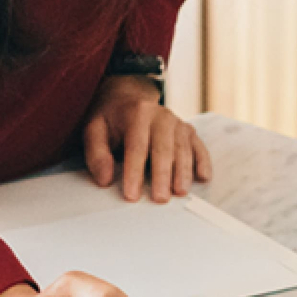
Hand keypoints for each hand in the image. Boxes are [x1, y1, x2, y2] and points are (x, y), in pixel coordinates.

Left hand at [83, 75, 211, 203]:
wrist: (127, 98)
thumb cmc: (110, 119)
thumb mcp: (93, 130)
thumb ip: (96, 154)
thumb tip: (105, 179)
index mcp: (137, 113)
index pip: (136, 146)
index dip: (134, 172)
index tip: (132, 195)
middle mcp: (161, 115)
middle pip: (163, 149)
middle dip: (162, 175)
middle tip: (161, 198)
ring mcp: (177, 122)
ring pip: (182, 149)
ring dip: (183, 172)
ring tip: (180, 192)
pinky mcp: (188, 130)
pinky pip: (198, 146)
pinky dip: (202, 161)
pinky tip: (203, 177)